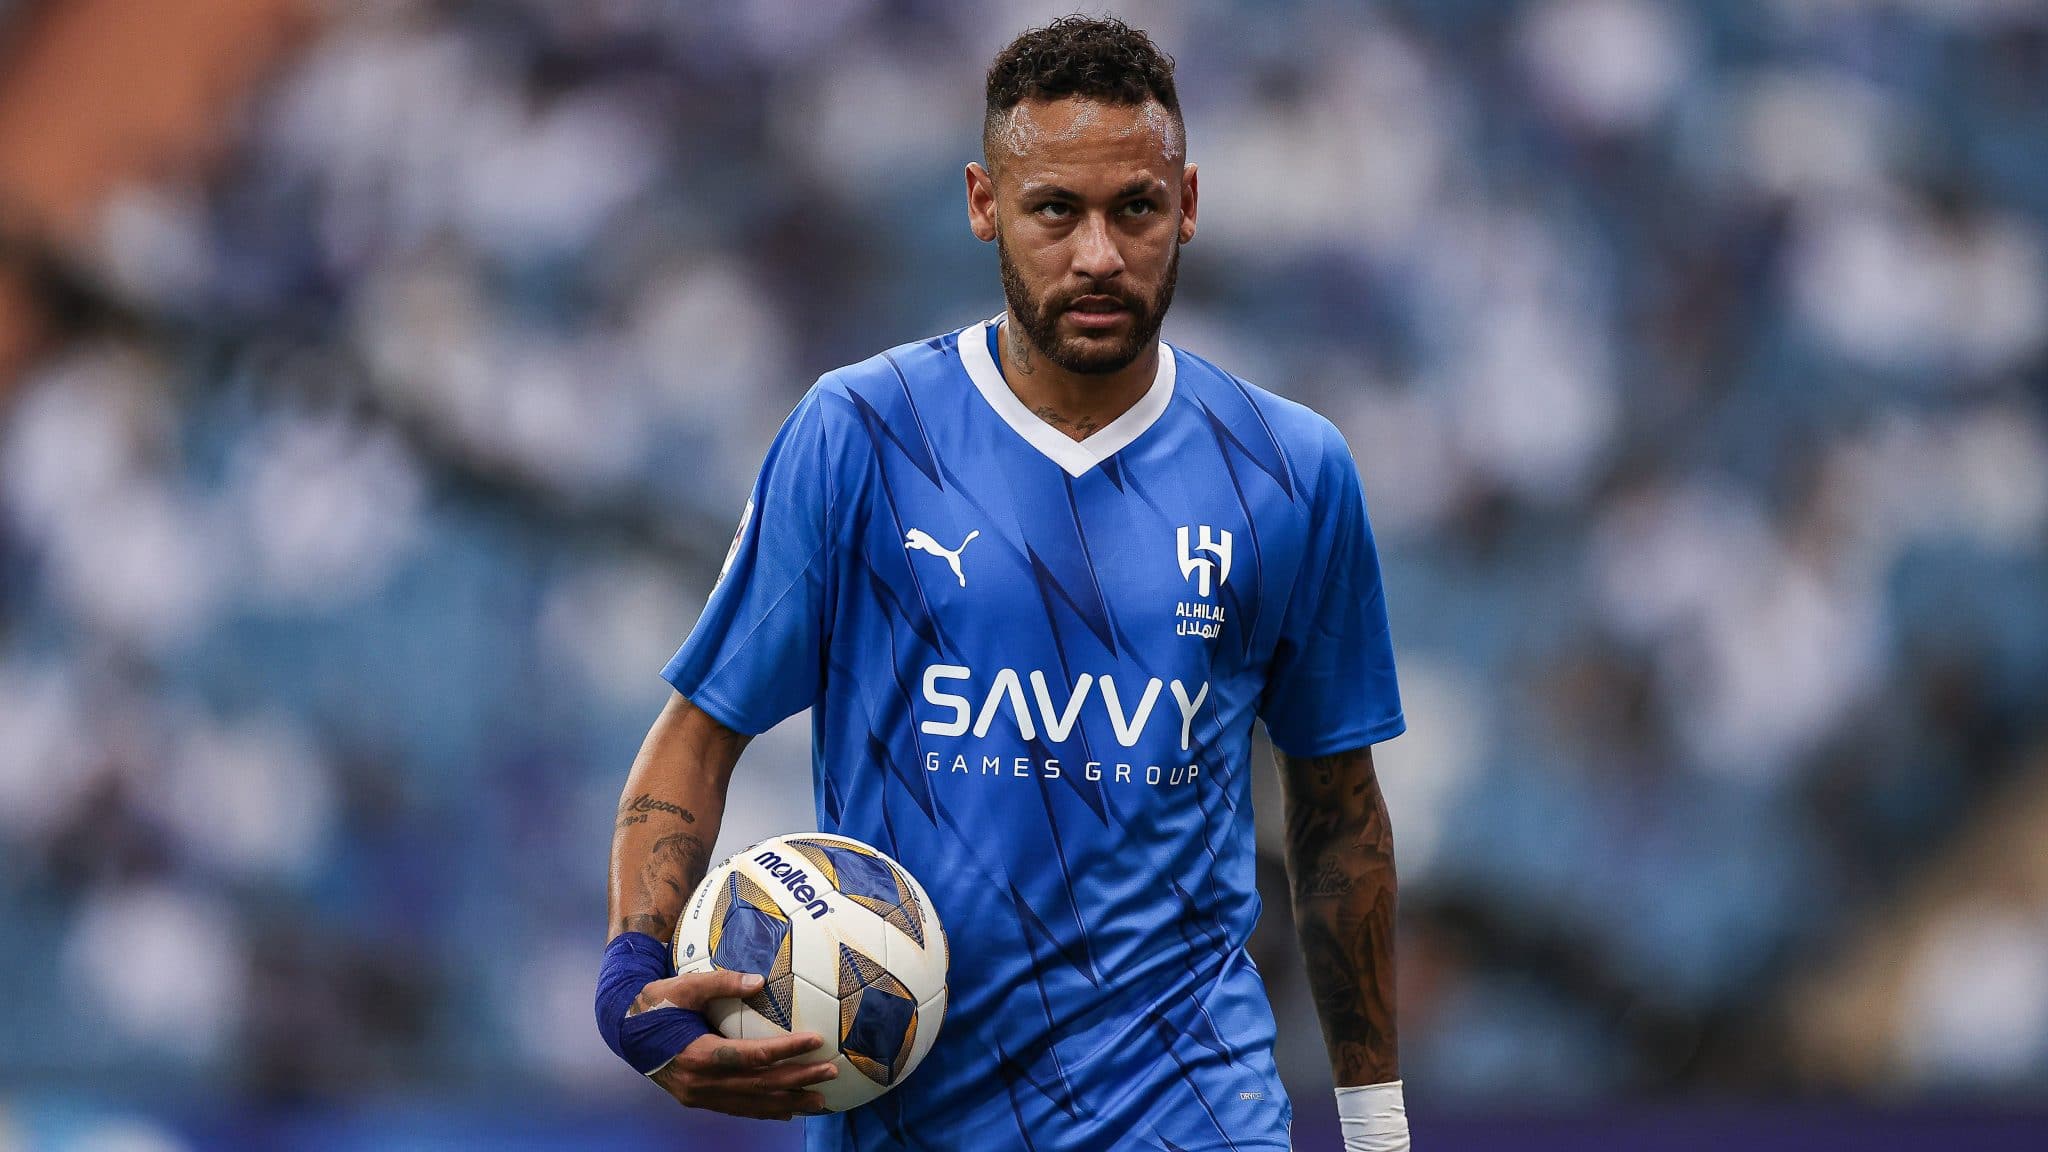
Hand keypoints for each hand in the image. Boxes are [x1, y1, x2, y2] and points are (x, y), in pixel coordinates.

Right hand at [632, 969, 838, 1119]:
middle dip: (798, 1080)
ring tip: (820, 1101)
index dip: (787, 1050)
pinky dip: (764, 1110)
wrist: (622, 1031)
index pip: (754, 1057)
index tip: (816, 1040)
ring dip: (788, 1103)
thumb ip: (721, 982)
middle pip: (760, 1085)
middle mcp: (701, 1083)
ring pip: (752, 1104)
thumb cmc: (655, 1004)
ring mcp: (699, 1096)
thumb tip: (759, 981)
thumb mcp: (684, 986)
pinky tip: (786, 1110)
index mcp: (700, 1055)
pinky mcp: (698, 1100)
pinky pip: (737, 1108)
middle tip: (831, 1071)